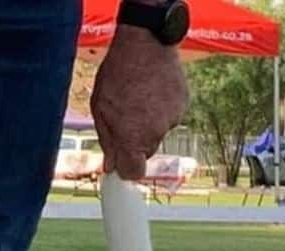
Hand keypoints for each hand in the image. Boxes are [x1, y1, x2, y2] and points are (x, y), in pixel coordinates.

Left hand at [91, 25, 187, 180]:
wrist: (145, 44)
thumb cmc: (116, 76)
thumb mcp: (101, 110)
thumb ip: (107, 141)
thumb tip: (110, 167)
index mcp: (133, 138)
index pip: (134, 173)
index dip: (126, 170)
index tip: (120, 164)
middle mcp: (156, 133)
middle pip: (145, 152)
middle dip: (135, 143)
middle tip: (124, 119)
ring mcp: (173, 118)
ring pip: (158, 133)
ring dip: (149, 124)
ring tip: (138, 99)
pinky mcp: (184, 104)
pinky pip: (170, 116)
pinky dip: (161, 110)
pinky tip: (152, 91)